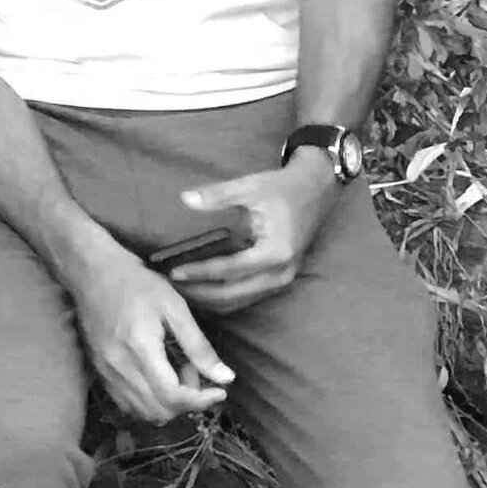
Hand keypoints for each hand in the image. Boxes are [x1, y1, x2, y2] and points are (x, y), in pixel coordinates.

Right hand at [69, 237, 233, 421]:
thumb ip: (199, 346)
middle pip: (159, 411)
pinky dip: (149, 401)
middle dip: (186, 401)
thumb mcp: (175, 307)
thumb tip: (226, 378)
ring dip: (168, 403)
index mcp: (141, 348)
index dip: (201, 401)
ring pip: (143, 412)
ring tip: (176, 373)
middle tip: (194, 372)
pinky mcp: (99, 372)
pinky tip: (157, 377)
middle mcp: (119, 367)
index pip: (172, 396)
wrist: (92, 272)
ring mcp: (106, 372)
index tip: (221, 391)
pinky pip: (127, 404)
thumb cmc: (137, 283)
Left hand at [162, 158, 333, 308]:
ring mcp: (283, 280)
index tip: (173, 272)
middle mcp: (281, 273)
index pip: (229, 270)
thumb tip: (185, 199)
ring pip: (240, 301)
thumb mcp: (250, 187)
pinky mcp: (279, 279)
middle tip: (170, 288)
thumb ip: (218, 195)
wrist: (316, 190)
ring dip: (211, 299)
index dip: (200, 272)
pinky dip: (224, 296)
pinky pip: (248, 296)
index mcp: (275, 252)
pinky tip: (203, 288)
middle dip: (201, 293)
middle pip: (234, 295)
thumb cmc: (282, 188)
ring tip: (182, 291)